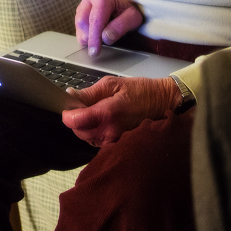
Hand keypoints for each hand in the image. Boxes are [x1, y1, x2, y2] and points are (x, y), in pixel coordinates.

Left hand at [61, 76, 180, 146]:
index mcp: (107, 114)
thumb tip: (70, 96)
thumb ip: (88, 93)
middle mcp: (109, 132)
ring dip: (85, 127)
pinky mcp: (118, 145)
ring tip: (97, 113)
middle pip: (78, 132)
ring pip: (87, 138)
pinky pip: (98, 141)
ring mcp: (114, 141)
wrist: (163, 103)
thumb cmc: (140, 91)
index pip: (75, 121)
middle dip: (76, 120)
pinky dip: (95, 132)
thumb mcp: (112, 84)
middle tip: (84, 107)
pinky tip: (104, 122)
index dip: (67, 114)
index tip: (69, 107)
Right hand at [75, 0, 143, 56]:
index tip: (95, 50)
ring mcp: (82, 7)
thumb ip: (121, 26)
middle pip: (82, 22)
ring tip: (102, 37)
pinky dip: (86, 38)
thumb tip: (105, 37)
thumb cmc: (128, 14)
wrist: (123, 11)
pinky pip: (77, 31)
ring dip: (88, 38)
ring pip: (78, 28)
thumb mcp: (133, 19)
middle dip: (90, 37)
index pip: (94, 19)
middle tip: (102, 44)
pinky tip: (97, 36)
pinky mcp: (78, 15)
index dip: (94, 36)